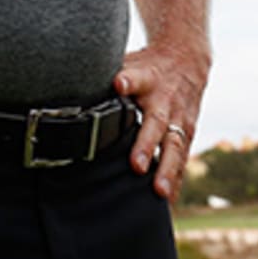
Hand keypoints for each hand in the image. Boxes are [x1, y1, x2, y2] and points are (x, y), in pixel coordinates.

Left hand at [115, 43, 209, 198]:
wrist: (186, 60)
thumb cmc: (147, 67)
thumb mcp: (128, 63)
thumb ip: (105, 78)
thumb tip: (70, 89)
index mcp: (146, 79)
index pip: (135, 78)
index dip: (127, 81)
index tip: (119, 84)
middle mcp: (164, 100)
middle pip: (156, 122)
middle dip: (146, 144)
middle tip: (137, 166)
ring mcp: (179, 117)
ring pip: (175, 145)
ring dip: (166, 169)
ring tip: (159, 192)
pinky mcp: (187, 132)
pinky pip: (182, 157)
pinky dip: (176, 178)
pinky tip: (168, 198)